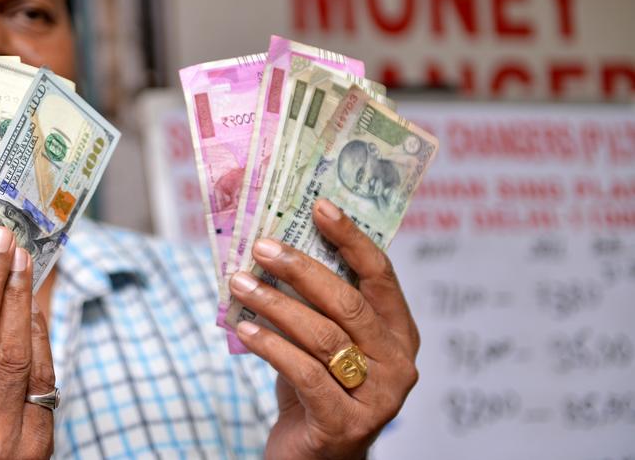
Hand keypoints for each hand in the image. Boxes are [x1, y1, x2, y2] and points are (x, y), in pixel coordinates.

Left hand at [229, 199, 419, 459]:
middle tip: (261, 246)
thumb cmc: (315, 390)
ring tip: (239, 283)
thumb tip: (275, 243)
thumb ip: (314, 301)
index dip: (351, 238)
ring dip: (274, 304)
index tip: (319, 205)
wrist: (314, 459)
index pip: (380, 274)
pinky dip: (271, 347)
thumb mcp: (322, 340)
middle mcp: (399, 364)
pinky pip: (304, 374)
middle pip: (348, 302)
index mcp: (400, 333)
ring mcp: (378, 398)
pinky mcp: (346, 424)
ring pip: (323, 336)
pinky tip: (244, 329)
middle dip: (300, 268)